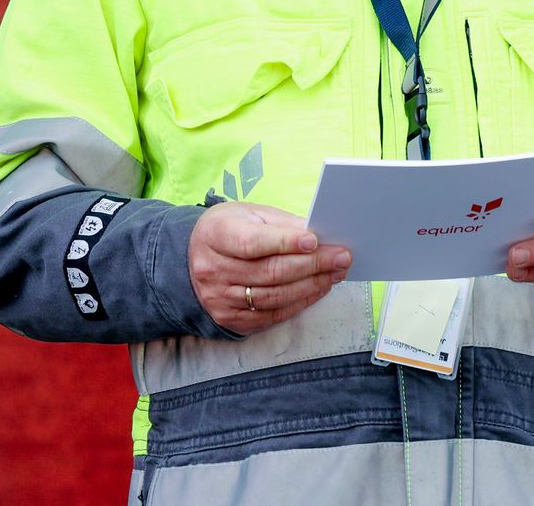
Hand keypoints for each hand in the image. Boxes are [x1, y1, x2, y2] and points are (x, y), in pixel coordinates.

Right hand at [189, 201, 351, 335]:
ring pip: (274, 296)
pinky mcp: (231, 319)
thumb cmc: (229, 230)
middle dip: (311, 265)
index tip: (315, 240)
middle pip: (269, 272)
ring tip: (336, 273)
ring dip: (311, 285)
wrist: (192, 258)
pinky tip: (318, 289)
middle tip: (341, 257)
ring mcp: (220, 299)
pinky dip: (300, 302)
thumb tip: (319, 236)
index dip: (284, 242)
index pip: (251, 243)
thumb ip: (281, 224)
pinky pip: (272, 315)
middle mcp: (212, 270)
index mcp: (214, 235)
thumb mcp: (248, 214)